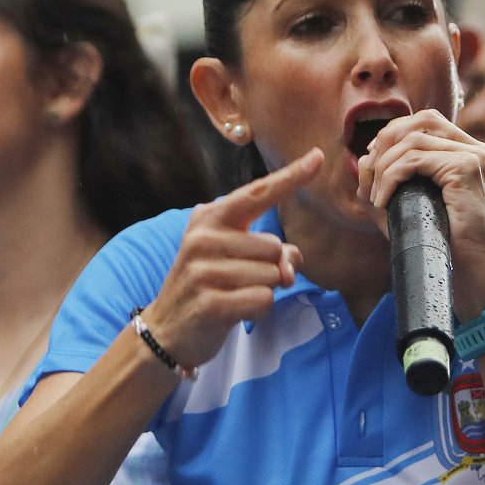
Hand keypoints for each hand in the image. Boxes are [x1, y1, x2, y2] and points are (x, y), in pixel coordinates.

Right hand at [143, 148, 323, 366]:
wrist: (166, 329)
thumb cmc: (208, 285)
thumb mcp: (233, 258)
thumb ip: (269, 250)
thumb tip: (291, 264)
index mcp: (210, 218)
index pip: (258, 193)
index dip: (291, 177)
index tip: (318, 156)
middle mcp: (204, 238)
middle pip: (274, 247)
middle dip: (270, 269)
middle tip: (242, 281)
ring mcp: (204, 270)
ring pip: (271, 276)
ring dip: (263, 291)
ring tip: (233, 296)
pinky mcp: (210, 302)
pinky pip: (263, 300)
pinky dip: (258, 310)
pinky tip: (235, 312)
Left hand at [356, 110, 484, 319]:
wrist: (472, 274)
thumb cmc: (443, 244)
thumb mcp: (413, 205)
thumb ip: (391, 181)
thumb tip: (362, 161)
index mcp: (473, 154)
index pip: (429, 122)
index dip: (395, 134)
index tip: (374, 161)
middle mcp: (479, 150)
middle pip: (423, 120)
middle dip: (387, 141)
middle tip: (369, 173)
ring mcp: (476, 157)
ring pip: (413, 141)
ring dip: (384, 166)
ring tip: (375, 195)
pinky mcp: (467, 169)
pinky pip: (415, 161)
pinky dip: (390, 177)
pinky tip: (381, 201)